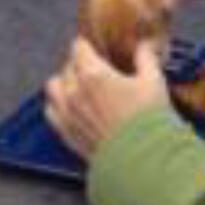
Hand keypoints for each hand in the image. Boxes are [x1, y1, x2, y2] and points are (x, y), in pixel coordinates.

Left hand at [44, 35, 169, 162]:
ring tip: (80, 86)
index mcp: (93, 74)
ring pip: (53, 87)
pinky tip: (72, 107)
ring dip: (64, 82)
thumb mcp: (153, 81)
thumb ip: (145, 57)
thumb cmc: (148, 120)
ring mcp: (67, 114)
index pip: (79, 47)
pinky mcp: (66, 134)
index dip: (88, 45)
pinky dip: (58, 105)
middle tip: (96, 68)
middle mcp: (74, 92)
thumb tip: (144, 45)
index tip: (97, 48)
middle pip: (67, 66)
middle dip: (80, 63)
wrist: (142, 160)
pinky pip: (51, 112)